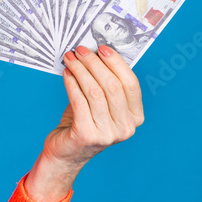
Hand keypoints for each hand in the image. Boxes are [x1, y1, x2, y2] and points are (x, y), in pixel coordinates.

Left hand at [44, 43, 145, 173]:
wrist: (66, 153)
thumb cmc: (83, 123)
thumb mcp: (100, 104)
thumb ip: (104, 84)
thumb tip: (96, 53)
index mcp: (135, 118)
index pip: (131, 84)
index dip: (117, 63)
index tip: (102, 48)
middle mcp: (125, 128)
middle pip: (112, 86)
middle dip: (95, 64)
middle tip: (81, 50)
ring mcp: (107, 133)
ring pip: (95, 92)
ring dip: (81, 71)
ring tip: (70, 59)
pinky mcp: (87, 135)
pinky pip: (79, 101)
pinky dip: (72, 83)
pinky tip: (67, 74)